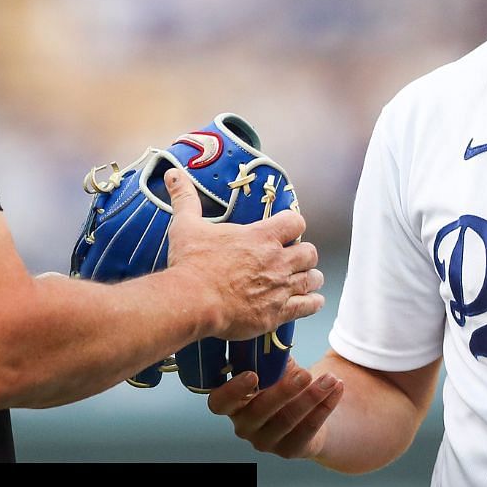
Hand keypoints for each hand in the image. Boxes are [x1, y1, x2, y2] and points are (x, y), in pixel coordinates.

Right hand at [163, 169, 323, 340]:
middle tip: (292, 259)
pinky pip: (309, 306)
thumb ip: (185, 198)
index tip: (285, 230)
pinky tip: (310, 301)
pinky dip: (312, 303)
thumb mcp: (186, 226)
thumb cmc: (191, 263)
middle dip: (303, 254)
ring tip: (301, 280)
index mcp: (261, 237)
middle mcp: (277, 260)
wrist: (193, 300)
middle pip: (309, 252)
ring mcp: (281, 287)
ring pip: (313, 278)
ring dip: (308, 278)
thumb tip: (173, 174)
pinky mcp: (279, 312)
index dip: (293, 225)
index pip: (295, 222)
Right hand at [207, 364, 342, 458]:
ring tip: (330, 378)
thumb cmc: (282, 384)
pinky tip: (338, 389)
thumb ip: (271, 356)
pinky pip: (308, 429)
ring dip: (312, 397)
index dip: (232, 391)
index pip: (220, 403)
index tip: (252, 374)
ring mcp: (266, 441)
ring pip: (288, 420)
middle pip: (259, 411)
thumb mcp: (274, 369)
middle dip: (284, 391)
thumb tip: (277, 331)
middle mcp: (244, 426)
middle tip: (305, 374)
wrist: (307, 414)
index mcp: (233, 404)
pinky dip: (325, 407)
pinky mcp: (290, 449)